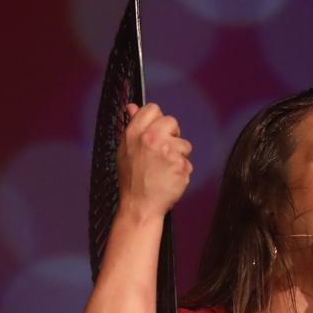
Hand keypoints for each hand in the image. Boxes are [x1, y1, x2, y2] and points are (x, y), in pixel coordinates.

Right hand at [117, 102, 191, 217]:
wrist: (140, 206)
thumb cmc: (132, 180)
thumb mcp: (124, 150)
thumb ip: (132, 127)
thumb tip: (133, 106)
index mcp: (134, 133)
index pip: (153, 109)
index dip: (157, 120)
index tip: (157, 132)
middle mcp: (151, 138)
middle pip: (172, 121)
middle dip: (171, 135)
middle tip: (163, 151)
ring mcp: (167, 151)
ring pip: (184, 143)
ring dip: (178, 155)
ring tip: (164, 169)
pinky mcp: (180, 165)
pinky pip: (187, 162)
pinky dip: (182, 171)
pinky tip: (170, 178)